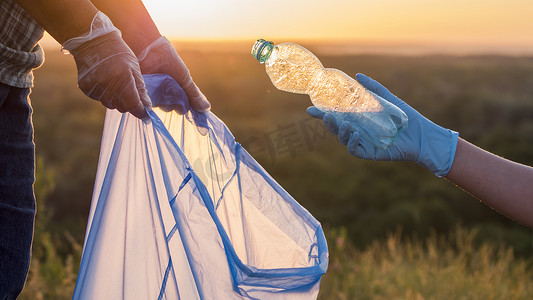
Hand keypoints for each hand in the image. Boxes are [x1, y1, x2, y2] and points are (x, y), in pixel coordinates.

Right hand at [65, 12, 150, 118]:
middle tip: (129, 90)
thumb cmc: (119, 53)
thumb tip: (147, 107)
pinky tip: (104, 80)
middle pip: (122, 107)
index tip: (144, 112)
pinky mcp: (85, 88)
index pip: (133, 105)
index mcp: (122, 79)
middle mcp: (107, 86)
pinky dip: (104, 94)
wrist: (93, 41)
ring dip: (115, 99)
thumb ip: (140, 89)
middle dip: (128, 103)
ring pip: (110, 105)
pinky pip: (99, 99)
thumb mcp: (135, 68)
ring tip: (115, 82)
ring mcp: (94, 88)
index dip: (140, 111)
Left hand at [137, 37, 210, 112]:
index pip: (183, 107)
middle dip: (172, 104)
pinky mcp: (142, 93)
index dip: (185, 108)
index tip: (186, 108)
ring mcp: (153, 94)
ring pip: (159, 106)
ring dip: (161, 101)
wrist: (149, 49)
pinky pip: (147, 104)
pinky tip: (151, 91)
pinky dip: (150, 100)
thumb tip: (207, 108)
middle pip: (171, 108)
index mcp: (177, 91)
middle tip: (172, 92)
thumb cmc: (169, 60)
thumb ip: (194, 94)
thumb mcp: (185, 78)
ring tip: (161, 87)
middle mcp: (166, 95)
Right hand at [307, 73, 458, 176]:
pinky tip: (353, 134)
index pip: (338, 115)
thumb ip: (373, 88)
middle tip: (326, 115)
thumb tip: (357, 76)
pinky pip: (354, 149)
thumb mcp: (388, 99)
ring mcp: (363, 142)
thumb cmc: (406, 118)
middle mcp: (358, 131)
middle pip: (336, 128)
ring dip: (339, 131)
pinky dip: (350, 142)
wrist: (422, 135)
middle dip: (328, 122)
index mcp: (360, 119)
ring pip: (342, 139)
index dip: (324, 113)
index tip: (311, 109)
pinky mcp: (369, 153)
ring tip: (343, 124)